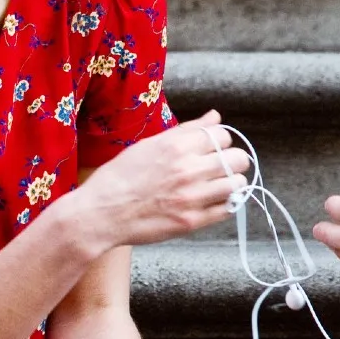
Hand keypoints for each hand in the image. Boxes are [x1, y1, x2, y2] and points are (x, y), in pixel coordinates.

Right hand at [71, 110, 252, 249]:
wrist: (100, 214)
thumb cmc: (120, 178)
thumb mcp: (150, 145)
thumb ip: (187, 131)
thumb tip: (215, 116)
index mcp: (177, 147)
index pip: (223, 135)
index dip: (220, 141)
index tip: (212, 149)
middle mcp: (188, 170)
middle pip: (238, 159)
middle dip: (233, 161)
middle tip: (220, 167)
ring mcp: (192, 197)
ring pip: (238, 184)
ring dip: (231, 183)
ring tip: (217, 186)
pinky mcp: (191, 221)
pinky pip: (227, 209)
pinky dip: (224, 204)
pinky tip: (211, 202)